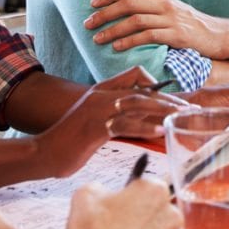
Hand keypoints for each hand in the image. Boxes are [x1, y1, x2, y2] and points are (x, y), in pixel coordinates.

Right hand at [33, 83, 191, 178]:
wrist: (42, 153)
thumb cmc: (68, 142)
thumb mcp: (93, 123)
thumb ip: (115, 118)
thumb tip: (143, 125)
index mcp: (100, 91)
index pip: (133, 75)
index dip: (154, 83)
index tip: (169, 98)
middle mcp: (100, 96)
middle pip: (142, 92)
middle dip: (167, 100)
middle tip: (186, 109)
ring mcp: (96, 110)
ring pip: (137, 104)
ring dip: (162, 111)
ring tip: (180, 118)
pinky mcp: (94, 128)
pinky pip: (125, 124)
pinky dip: (145, 128)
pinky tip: (160, 132)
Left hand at [84, 0, 228, 58]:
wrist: (218, 35)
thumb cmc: (191, 20)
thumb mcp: (171, 1)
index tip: (92, 3)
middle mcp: (164, 5)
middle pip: (129, 3)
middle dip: (105, 13)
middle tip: (88, 24)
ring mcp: (171, 19)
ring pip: (136, 20)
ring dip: (113, 29)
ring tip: (97, 38)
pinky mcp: (177, 36)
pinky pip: (149, 36)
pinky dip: (130, 41)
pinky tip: (117, 47)